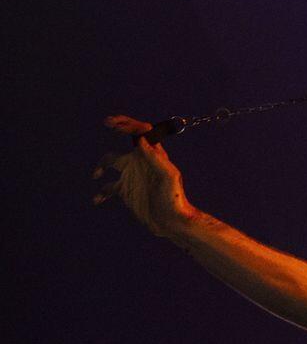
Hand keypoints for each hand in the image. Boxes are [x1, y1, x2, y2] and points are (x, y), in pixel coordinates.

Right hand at [93, 115, 196, 238]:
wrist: (170, 221)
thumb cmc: (174, 198)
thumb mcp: (167, 176)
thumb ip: (155, 158)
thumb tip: (142, 138)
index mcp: (152, 155)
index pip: (141, 133)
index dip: (129, 123)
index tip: (114, 122)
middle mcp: (141, 162)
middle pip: (126, 140)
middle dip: (118, 127)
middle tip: (107, 122)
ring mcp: (132, 175)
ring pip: (111, 163)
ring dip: (101, 166)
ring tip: (97, 176)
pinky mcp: (125, 191)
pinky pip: (108, 188)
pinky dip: (100, 192)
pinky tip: (97, 200)